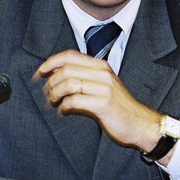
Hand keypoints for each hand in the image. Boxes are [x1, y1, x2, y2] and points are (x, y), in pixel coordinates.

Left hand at [34, 50, 161, 153]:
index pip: (69, 55)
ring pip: (68, 83)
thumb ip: (84, 77)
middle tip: (47, 94)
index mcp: (101, 66)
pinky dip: (64, 107)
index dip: (50, 63)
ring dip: (54, 94)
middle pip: (65, 69)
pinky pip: (74, 101)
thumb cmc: (118, 106)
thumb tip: (55, 74)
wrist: (139, 123)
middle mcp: (103, 73)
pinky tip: (64, 111)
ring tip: (53, 103)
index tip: (39, 74)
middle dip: (50, 82)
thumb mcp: (103, 85)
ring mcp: (104, 88)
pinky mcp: (103, 104)